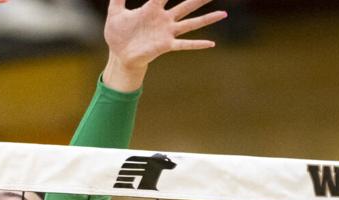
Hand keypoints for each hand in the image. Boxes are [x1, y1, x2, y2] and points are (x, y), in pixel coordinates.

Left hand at [104, 0, 224, 80]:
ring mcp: (167, 33)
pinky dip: (198, 44)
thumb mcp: (115, 13)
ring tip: (223, 14)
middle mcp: (163, 19)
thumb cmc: (118, 34)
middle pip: (185, 5)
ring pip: (191, 23)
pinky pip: (185, 45)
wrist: (119, 55)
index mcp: (152, 9)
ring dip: (207, 19)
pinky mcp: (166, 46)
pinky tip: (212, 44)